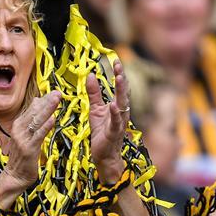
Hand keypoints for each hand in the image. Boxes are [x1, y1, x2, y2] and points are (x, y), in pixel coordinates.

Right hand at [0, 91, 60, 204]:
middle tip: (58, 93)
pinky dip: (45, 127)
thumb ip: (32, 119)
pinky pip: (38, 136)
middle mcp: (19, 129)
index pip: (32, 109)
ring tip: (56, 100)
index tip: (55, 92)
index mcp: (19, 125)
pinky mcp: (28, 149)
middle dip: (47, 102)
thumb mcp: (26, 135)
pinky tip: (52, 119)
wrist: (14, 176)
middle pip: (34, 112)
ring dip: (47, 110)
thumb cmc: (22, 156)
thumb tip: (37, 100)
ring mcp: (22, 139)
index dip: (44, 100)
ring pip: (36, 121)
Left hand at [87, 60, 129, 183]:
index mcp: (118, 106)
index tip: (116, 60)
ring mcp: (119, 123)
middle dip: (122, 78)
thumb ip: (94, 93)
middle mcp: (121, 112)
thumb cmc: (102, 132)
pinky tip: (112, 105)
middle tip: (119, 65)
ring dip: (121, 92)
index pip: (120, 87)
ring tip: (120, 78)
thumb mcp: (95, 110)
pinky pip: (116, 122)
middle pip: (124, 93)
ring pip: (122, 105)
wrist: (104, 155)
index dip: (119, 74)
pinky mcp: (113, 133)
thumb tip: (91, 75)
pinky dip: (115, 113)